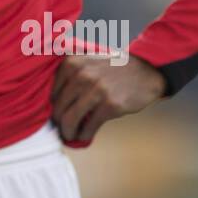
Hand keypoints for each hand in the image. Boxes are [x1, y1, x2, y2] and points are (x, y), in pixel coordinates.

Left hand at [51, 54, 165, 143]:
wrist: (145, 73)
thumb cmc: (113, 70)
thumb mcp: (88, 61)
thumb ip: (70, 74)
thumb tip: (52, 102)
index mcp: (72, 63)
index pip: (52, 92)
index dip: (53, 107)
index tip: (56, 116)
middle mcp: (82, 74)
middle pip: (59, 107)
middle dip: (58, 122)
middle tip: (61, 129)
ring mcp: (96, 89)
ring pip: (70, 118)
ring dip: (68, 132)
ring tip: (69, 136)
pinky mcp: (110, 105)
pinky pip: (90, 125)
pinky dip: (84, 134)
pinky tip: (84, 136)